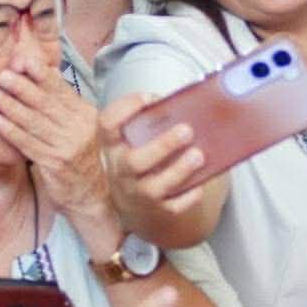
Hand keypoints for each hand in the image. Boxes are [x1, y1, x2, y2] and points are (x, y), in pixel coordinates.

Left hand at [0, 54, 115, 225]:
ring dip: (11, 106)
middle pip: (46, 103)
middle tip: (2, 75)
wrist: (89, 194)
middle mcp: (80, 127)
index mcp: (85, 114)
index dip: (41, 74)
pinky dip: (11, 131)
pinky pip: (28, 144)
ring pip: (34, 121)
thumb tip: (49, 71)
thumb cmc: (79, 155)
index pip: (61, 89)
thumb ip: (64, 101)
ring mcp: (68, 146)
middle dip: (22, 87)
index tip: (22, 60)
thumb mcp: (79, 125)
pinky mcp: (55, 163)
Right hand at [98, 92, 208, 232]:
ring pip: (154, 187)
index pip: (107, 125)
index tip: (148, 99)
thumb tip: (183, 101)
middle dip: (162, 146)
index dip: (125, 109)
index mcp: (113, 145)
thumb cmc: (139, 156)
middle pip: (134, 162)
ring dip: (179, 170)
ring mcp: (137, 191)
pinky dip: (188, 196)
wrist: (131, 198)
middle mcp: (121, 170)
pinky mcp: (156, 208)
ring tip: (198, 155)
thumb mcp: (134, 136)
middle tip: (186, 130)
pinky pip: (173, 206)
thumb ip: (151, 118)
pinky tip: (199, 184)